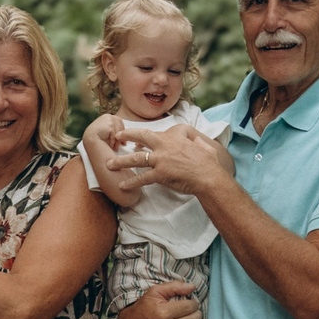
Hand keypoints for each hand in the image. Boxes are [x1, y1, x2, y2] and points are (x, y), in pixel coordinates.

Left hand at [111, 120, 233, 200]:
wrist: (208, 176)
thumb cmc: (208, 162)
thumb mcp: (202, 144)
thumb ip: (194, 140)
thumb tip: (195, 140)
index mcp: (175, 136)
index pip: (157, 133)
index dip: (146, 137)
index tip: (137, 141)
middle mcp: (165, 145)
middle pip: (142, 136)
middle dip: (127, 135)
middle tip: (117, 136)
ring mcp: (161, 159)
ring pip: (136, 158)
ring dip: (121, 161)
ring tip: (109, 164)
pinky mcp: (160, 174)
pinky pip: (142, 178)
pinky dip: (131, 182)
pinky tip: (122, 185)